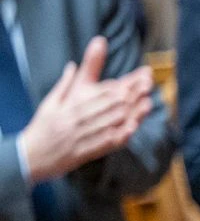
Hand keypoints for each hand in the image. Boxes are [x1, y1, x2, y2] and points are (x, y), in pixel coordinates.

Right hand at [20, 36, 152, 181]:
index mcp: (69, 106)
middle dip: (130, 95)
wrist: (30, 156)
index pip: (98, 93)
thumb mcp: (50, 103)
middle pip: (108, 105)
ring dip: (130, 113)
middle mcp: (76, 120)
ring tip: (147, 104)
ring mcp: (81, 137)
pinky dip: (118, 136)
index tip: (135, 77)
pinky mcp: (84, 152)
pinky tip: (131, 129)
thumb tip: (73, 65)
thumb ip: (64, 84)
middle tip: (148, 86)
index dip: (119, 84)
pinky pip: (104, 144)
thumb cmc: (42, 128)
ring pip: (109, 122)